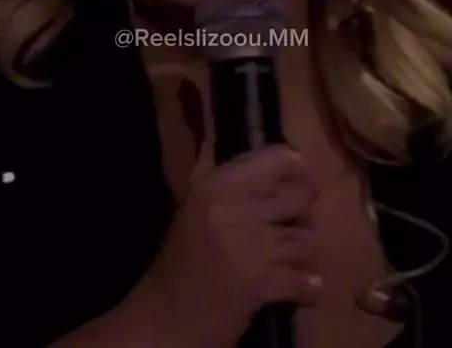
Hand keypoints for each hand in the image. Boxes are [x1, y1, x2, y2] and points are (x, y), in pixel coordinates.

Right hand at [142, 144, 320, 347]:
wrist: (165, 316)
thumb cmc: (180, 260)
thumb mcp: (198, 207)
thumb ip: (234, 184)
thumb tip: (282, 164)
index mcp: (218, 184)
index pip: (275, 158)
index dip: (297, 169)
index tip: (300, 181)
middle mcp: (235, 207)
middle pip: (299, 197)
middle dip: (305, 213)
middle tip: (298, 224)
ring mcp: (251, 245)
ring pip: (305, 240)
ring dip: (303, 254)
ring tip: (291, 260)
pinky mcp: (261, 282)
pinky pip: (305, 280)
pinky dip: (308, 288)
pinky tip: (303, 289)